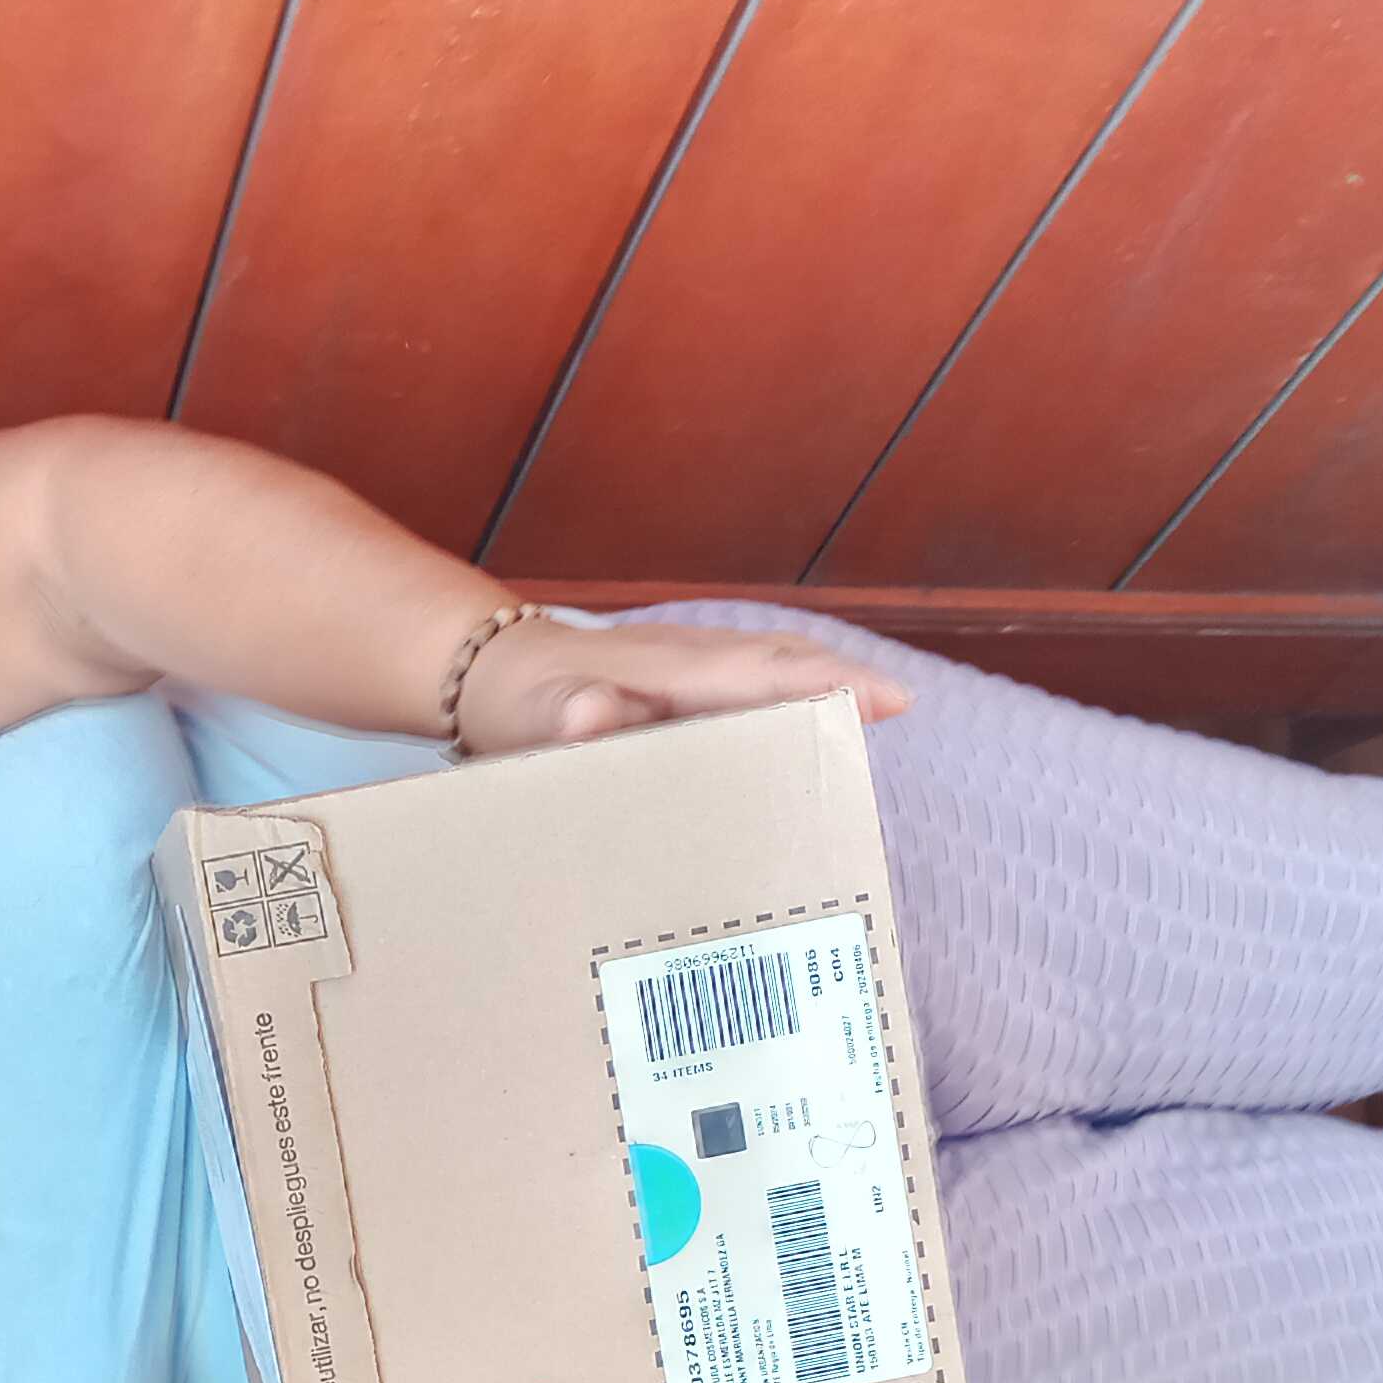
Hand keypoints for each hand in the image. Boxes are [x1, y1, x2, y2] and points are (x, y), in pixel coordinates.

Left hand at [453, 615, 914, 757]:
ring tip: (870, 715)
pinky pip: (744, 681)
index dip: (825, 684)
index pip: (759, 673)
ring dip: (819, 683)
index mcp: (664, 670)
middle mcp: (684, 657)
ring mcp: (682, 663)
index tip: (885, 698)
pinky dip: (785, 693)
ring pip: (766, 665)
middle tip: (899, 707)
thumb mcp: (528, 719)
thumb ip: (562, 719)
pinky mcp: (676, 680)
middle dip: (841, 679)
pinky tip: (803, 726)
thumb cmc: (513, 703)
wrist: (484, 672)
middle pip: (778, 660)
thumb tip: (593, 715)